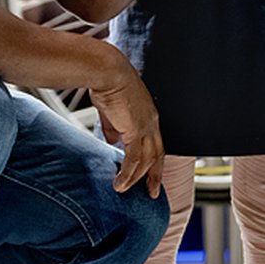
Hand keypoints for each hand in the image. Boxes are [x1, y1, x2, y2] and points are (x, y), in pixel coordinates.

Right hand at [90, 53, 164, 196]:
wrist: (107, 71)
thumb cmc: (106, 82)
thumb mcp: (111, 109)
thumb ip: (113, 126)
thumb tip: (113, 140)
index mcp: (148, 115)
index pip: (155, 142)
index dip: (153, 159)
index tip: (150, 173)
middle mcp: (152, 122)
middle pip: (158, 155)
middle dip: (155, 175)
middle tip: (152, 192)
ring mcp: (146, 127)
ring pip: (147, 160)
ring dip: (136, 178)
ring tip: (124, 190)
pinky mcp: (135, 130)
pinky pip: (134, 159)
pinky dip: (128, 173)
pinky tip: (119, 183)